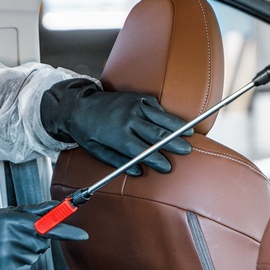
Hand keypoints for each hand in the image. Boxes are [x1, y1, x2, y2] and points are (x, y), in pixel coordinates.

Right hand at [0, 202, 87, 269]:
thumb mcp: (9, 213)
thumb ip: (34, 211)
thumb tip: (54, 206)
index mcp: (17, 222)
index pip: (49, 227)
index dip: (68, 232)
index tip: (83, 235)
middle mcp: (16, 239)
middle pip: (43, 244)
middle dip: (34, 240)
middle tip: (16, 238)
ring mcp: (14, 257)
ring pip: (35, 256)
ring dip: (25, 253)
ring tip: (8, 248)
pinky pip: (26, 269)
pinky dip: (19, 266)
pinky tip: (6, 259)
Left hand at [41, 79, 191, 175]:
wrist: (79, 106)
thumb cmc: (88, 132)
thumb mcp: (97, 151)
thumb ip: (118, 162)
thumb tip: (138, 172)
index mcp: (118, 135)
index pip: (143, 150)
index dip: (157, 160)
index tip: (167, 167)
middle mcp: (129, 119)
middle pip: (157, 134)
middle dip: (174, 143)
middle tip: (187, 151)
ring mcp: (135, 105)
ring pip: (161, 118)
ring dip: (177, 127)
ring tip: (190, 134)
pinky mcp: (138, 97)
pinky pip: (157, 108)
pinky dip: (166, 116)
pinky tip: (175, 123)